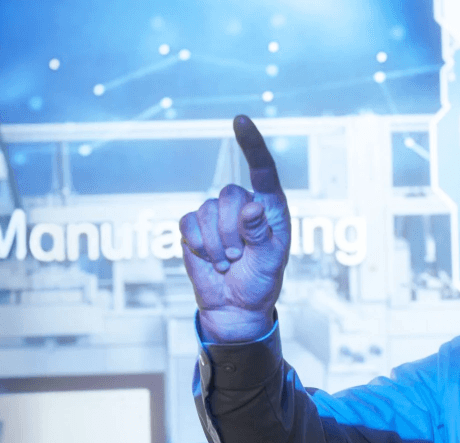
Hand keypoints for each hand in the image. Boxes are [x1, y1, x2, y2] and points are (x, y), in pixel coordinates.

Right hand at [180, 115, 290, 342]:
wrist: (235, 306)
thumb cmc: (261, 281)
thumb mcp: (271, 260)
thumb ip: (261, 234)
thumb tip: (252, 207)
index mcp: (270, 207)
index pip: (263, 169)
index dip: (251, 143)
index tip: (240, 119)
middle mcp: (243, 205)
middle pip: (230, 195)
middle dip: (232, 231)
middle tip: (239, 257)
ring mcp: (217, 215)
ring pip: (207, 210)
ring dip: (216, 244)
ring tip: (228, 262)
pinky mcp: (194, 228)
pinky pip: (188, 224)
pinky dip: (198, 246)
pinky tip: (209, 260)